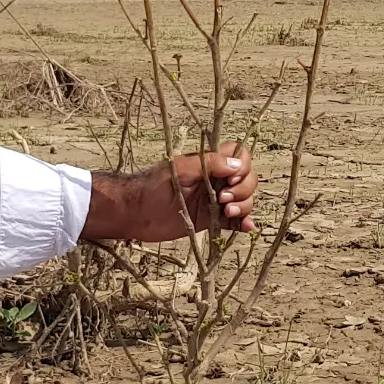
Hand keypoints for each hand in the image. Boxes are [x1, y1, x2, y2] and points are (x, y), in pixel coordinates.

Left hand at [82, 150, 260, 242]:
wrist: (136, 214)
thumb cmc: (153, 187)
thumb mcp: (180, 169)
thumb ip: (209, 164)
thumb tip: (236, 165)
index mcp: (209, 164)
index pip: (239, 156)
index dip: (242, 165)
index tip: (231, 177)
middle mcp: (216, 181)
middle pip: (247, 179)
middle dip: (242, 189)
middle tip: (223, 198)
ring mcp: (215, 201)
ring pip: (244, 200)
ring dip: (244, 205)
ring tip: (227, 212)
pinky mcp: (212, 220)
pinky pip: (235, 221)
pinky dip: (244, 223)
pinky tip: (245, 226)